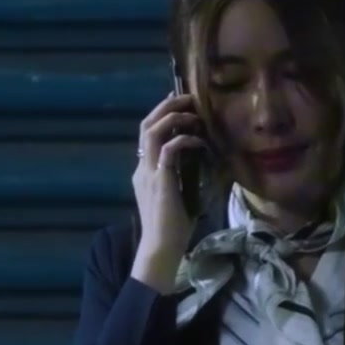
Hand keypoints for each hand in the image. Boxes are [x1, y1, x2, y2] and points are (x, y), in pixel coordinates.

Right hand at [131, 91, 205, 271]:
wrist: (161, 247)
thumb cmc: (173, 228)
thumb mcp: (178, 195)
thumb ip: (182, 176)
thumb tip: (203, 161)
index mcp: (144, 171)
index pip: (147, 134)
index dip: (161, 115)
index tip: (179, 104)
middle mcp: (142, 168)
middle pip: (146, 125)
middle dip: (165, 107)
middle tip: (186, 97)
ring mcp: (148, 173)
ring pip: (152, 132)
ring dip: (173, 117)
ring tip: (193, 113)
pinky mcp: (159, 181)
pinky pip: (169, 150)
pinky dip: (184, 140)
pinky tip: (199, 141)